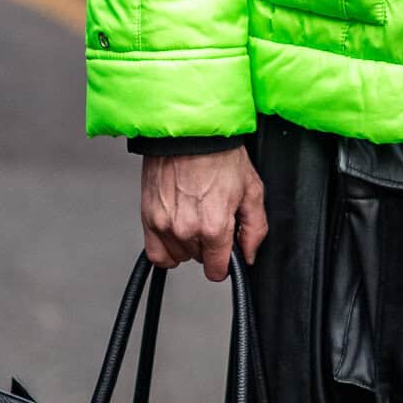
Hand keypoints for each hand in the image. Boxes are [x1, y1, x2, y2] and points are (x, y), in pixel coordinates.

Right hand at [140, 146, 267, 280]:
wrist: (189, 132)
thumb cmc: (219, 154)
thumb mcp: (251, 190)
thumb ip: (254, 229)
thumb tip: (249, 255)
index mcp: (214, 227)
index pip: (217, 271)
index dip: (225, 262)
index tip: (225, 250)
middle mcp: (186, 230)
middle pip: (198, 260)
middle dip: (208, 245)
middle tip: (211, 218)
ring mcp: (164, 224)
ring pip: (178, 255)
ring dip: (187, 244)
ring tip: (194, 218)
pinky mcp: (148, 217)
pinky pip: (155, 253)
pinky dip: (166, 248)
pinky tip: (175, 233)